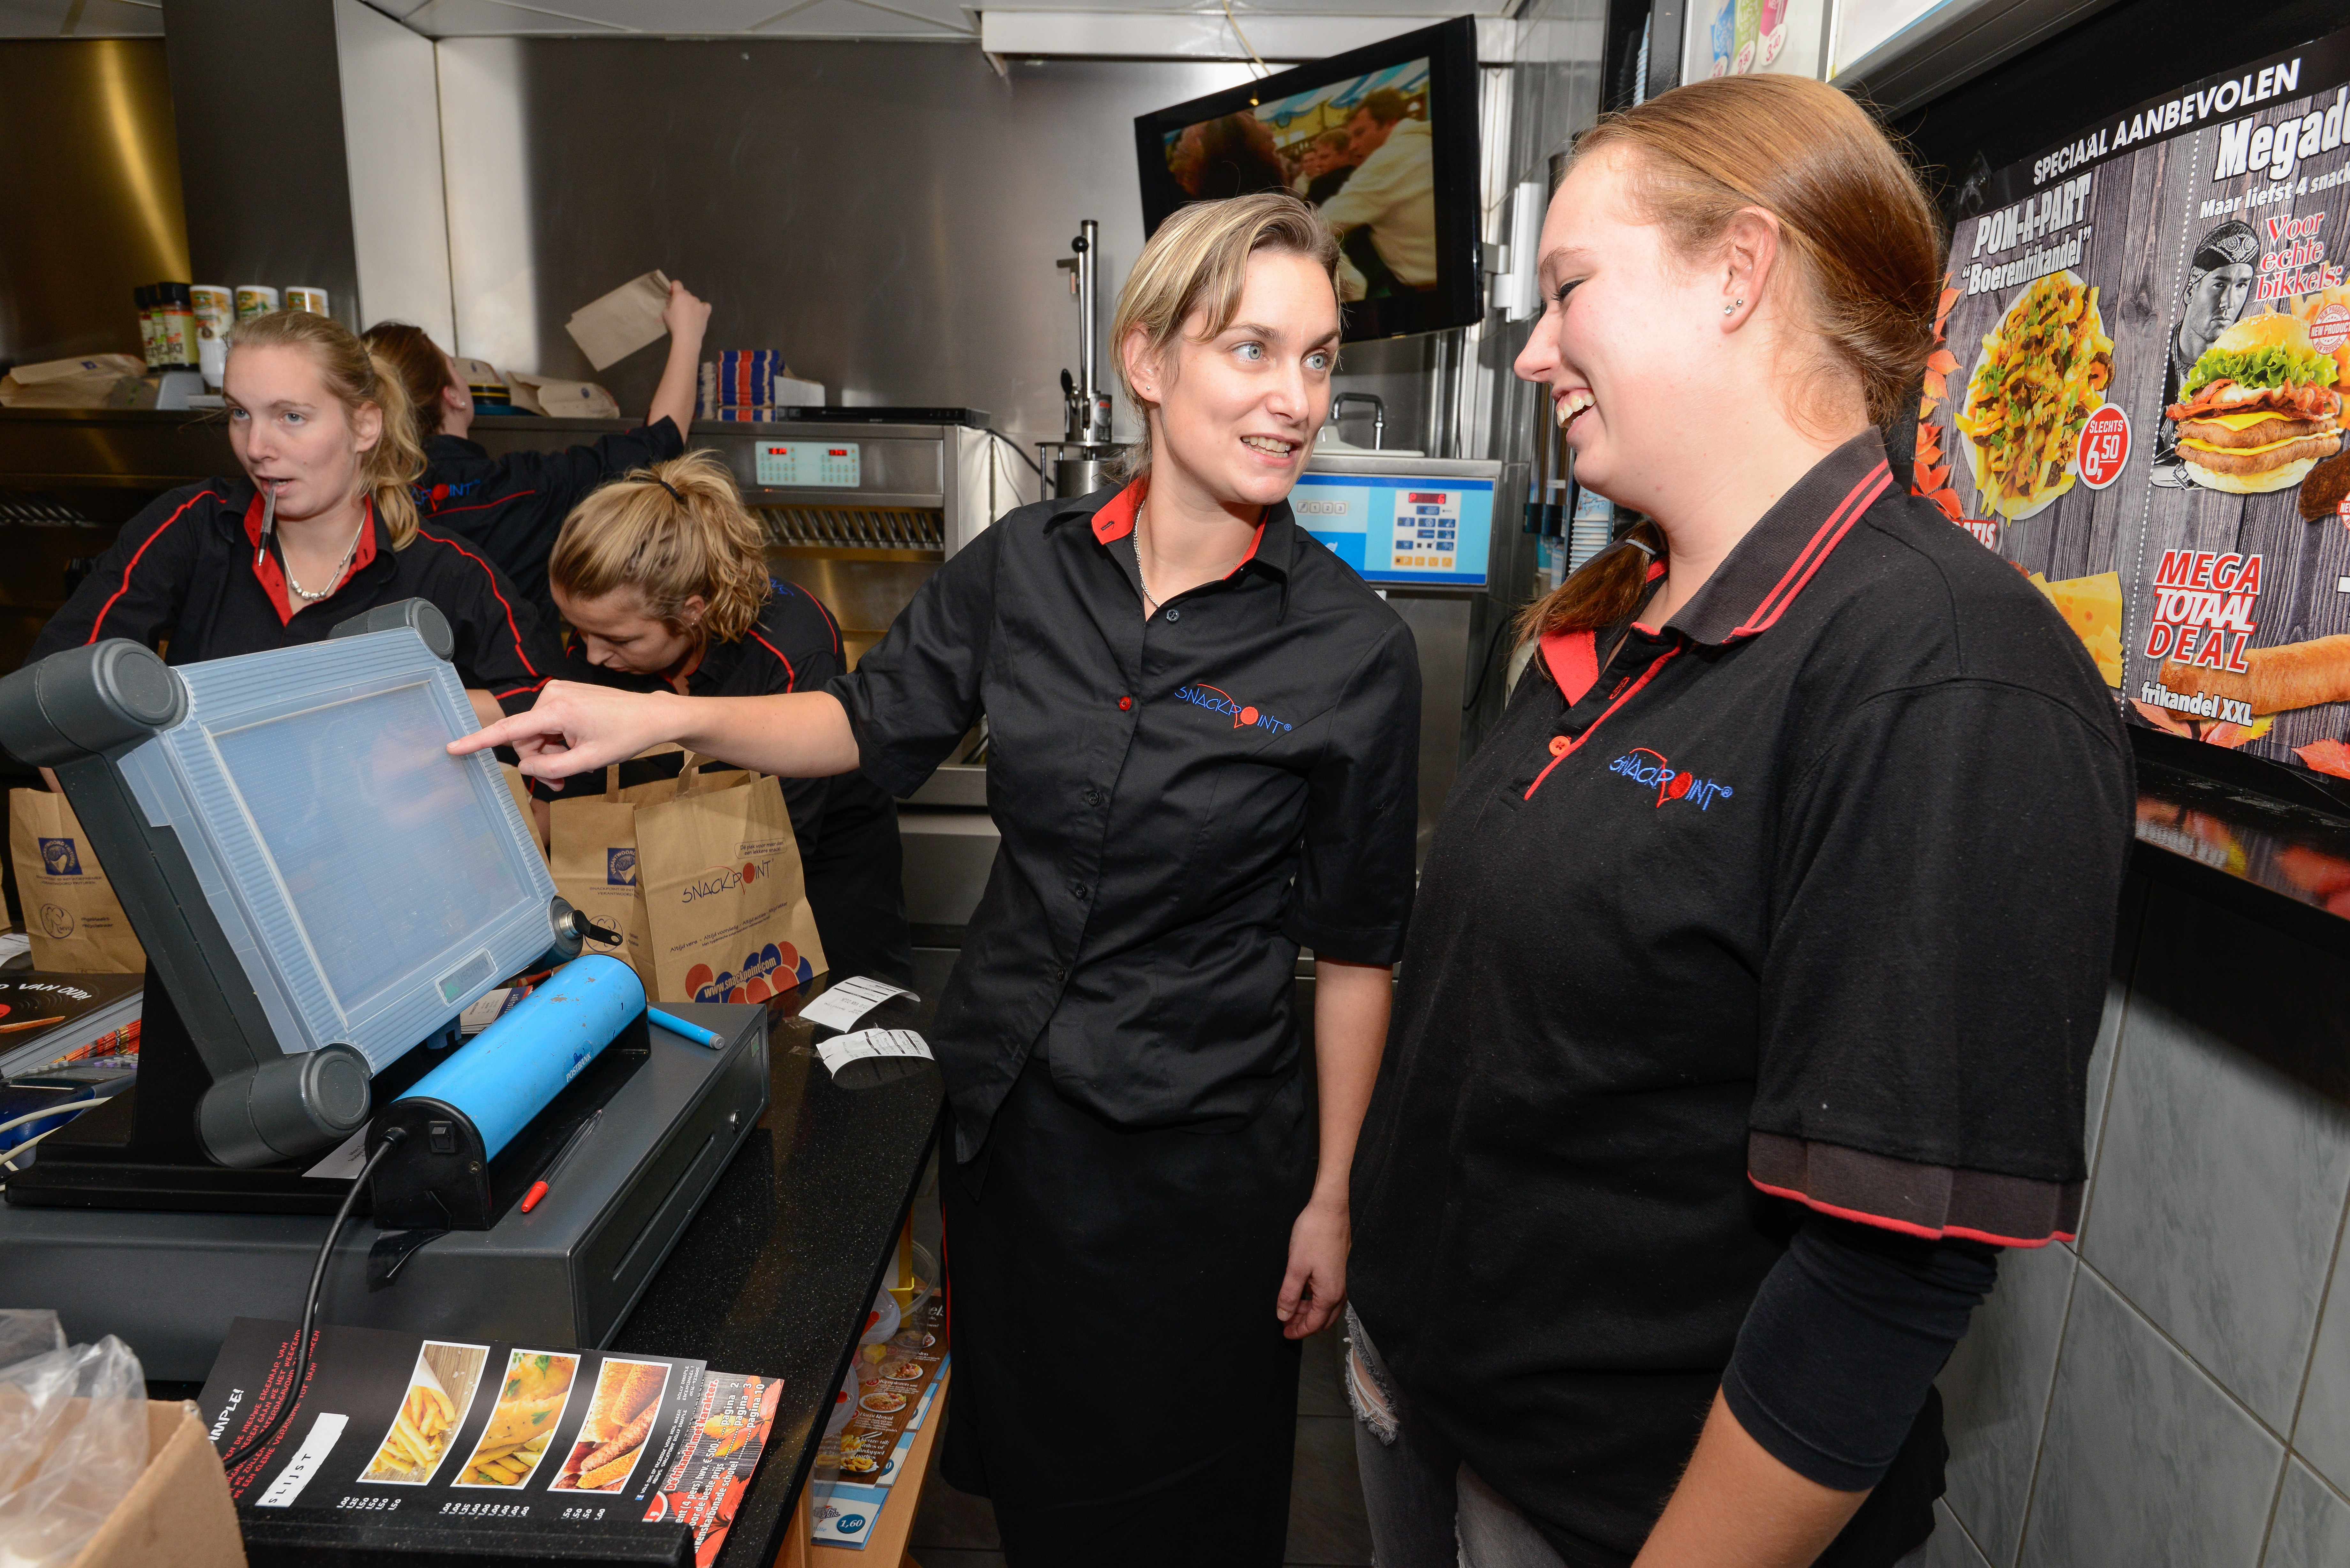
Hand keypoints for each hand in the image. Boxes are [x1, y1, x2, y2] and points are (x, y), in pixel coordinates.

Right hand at [447, 680, 682, 779]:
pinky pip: (547, 723)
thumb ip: (551, 768)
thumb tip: (524, 766)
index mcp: (557, 710)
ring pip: (536, 734)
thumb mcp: (589, 761)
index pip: (509, 730)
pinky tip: (576, 744)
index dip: (479, 741)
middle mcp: (551, 695)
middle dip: (540, 761)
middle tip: (562, 780)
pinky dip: (556, 739)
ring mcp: (557, 691)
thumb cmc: (626, 736)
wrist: (650, 715)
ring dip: (551, 753)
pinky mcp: (562, 693)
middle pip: (525, 739)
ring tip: (576, 762)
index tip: (453, 747)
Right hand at [663, 281, 711, 343]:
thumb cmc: (674, 324)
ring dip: (691, 304)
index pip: (677, 283)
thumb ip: (668, 305)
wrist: (687, 336)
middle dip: (682, 298)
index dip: (674, 287)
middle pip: (686, 293)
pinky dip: (703, 307)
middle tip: (679, 308)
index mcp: (679, 295)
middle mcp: (690, 297)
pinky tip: (700, 313)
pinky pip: (706, 306)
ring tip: (689, 314)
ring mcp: (699, 304)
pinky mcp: (706, 312)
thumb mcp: (665, 313)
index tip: (672, 293)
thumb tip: (671, 301)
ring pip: (695, 300)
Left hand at [1276, 1195, 1348, 1339]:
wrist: (1330, 1209)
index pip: (1314, 1324)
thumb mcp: (1296, 1267)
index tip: (1284, 1333)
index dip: (1298, 1331)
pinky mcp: (1340, 1270)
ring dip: (1310, 1311)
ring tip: (1291, 1307)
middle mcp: (1340, 1291)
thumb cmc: (1313, 1235)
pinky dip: (1315, 1299)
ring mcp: (1342, 1280)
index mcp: (1330, 1294)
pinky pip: (1329, 1294)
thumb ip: (1289, 1295)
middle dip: (1305, 1324)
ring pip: (1327, 1307)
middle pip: (1323, 1319)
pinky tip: (1303, 1291)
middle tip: (1285, 1322)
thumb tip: (1283, 1316)